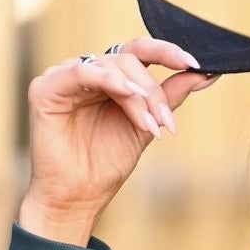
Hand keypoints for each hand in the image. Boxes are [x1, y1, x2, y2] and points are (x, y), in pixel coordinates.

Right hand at [22, 33, 220, 225]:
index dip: (167, 52)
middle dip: (153, 92)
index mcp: (110, 79)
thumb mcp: (146, 126)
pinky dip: (109, 81)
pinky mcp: (46, 87)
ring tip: (150, 125)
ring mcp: (65, 76)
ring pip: (111, 66)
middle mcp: (88, 72)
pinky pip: (82, 71)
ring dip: (138, 94)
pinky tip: (127, 94)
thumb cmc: (106, 164)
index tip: (195, 63)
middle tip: (166, 123)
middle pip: (129, 61)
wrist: (78, 198)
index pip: (139, 52)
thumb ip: (169, 97)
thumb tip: (203, 72)